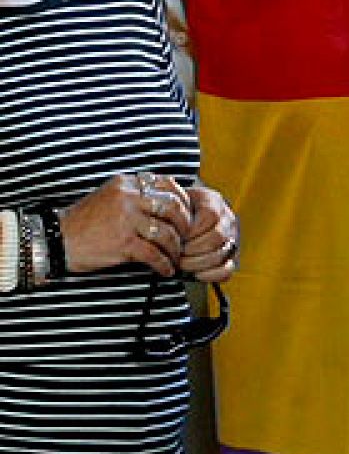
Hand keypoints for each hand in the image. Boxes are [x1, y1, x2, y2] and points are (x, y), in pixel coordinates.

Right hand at [59, 172, 192, 277]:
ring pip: (166, 233)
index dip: (184, 200)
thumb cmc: (85, 222)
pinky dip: (164, 264)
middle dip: (185, 225)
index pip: (168, 185)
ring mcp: (126, 219)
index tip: (188, 214)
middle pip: (173, 208)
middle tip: (187, 238)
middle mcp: (128, 197)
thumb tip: (171, 205)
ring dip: (176, 248)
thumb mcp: (110, 197)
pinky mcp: (123, 242)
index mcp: (126, 183)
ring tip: (176, 257)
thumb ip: (136, 195)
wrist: (56, 240)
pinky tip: (166, 270)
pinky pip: (154, 254)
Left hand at [178, 182, 239, 282]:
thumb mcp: (175, 198)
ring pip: (222, 254)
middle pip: (217, 237)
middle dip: (193, 250)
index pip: (210, 216)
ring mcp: (231, 237)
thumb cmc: (177, 210)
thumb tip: (162, 204)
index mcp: (214, 202)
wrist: (189, 215)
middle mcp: (227, 219)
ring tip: (182, 264)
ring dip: (199, 263)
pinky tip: (196, 274)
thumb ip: (170, 199)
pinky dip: (212, 274)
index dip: (192, 230)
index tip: (176, 237)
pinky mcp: (231, 255)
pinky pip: (228, 269)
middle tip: (176, 255)